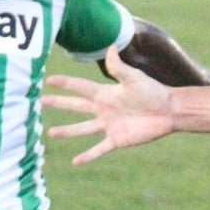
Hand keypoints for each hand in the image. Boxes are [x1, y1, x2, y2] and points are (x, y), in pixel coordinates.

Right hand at [43, 48, 175, 164]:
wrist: (168, 111)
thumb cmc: (153, 91)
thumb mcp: (133, 78)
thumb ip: (118, 67)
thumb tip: (110, 47)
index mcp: (105, 93)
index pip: (80, 87)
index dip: (64, 83)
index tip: (48, 80)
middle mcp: (104, 109)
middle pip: (76, 106)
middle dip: (59, 104)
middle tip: (40, 102)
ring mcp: (109, 125)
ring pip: (82, 129)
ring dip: (67, 131)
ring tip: (50, 133)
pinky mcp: (117, 139)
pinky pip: (99, 148)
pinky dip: (87, 155)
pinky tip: (75, 162)